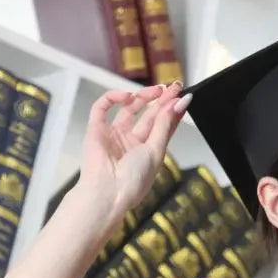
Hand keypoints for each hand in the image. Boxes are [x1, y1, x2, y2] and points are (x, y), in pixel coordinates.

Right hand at [76, 82, 191, 225]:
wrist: (108, 191)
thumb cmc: (134, 179)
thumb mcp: (156, 151)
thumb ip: (165, 125)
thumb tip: (178, 102)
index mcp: (147, 152)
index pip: (161, 125)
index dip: (171, 110)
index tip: (181, 94)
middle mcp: (131, 142)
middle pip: (147, 115)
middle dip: (160, 100)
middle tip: (172, 86)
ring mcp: (113, 135)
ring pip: (128, 108)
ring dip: (142, 97)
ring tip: (156, 90)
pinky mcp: (96, 130)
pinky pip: (101, 107)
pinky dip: (113, 98)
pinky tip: (128, 96)